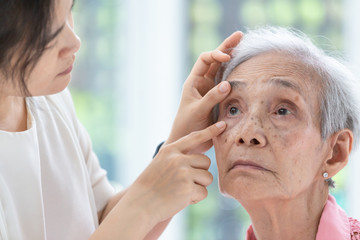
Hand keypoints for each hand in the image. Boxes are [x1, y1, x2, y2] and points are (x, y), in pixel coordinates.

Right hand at [124, 121, 226, 223]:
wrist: (139, 205)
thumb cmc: (150, 186)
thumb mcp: (160, 164)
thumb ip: (177, 158)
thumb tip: (201, 160)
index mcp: (170, 151)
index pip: (194, 137)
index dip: (210, 131)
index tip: (222, 124)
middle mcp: (178, 159)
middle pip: (206, 161)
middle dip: (200, 172)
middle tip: (186, 182)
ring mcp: (183, 173)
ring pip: (207, 177)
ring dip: (199, 186)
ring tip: (181, 191)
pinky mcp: (188, 189)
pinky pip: (204, 192)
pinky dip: (195, 198)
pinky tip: (181, 199)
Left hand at [166, 31, 241, 152]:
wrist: (189, 141)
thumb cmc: (187, 126)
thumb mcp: (197, 111)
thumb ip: (211, 98)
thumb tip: (227, 84)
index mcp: (194, 82)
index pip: (204, 60)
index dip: (215, 54)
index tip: (227, 57)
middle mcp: (203, 83)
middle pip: (215, 60)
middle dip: (226, 47)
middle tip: (240, 35)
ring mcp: (212, 90)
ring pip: (223, 70)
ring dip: (233, 58)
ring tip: (244, 46)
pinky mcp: (220, 98)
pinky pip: (229, 83)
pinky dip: (236, 74)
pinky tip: (245, 68)